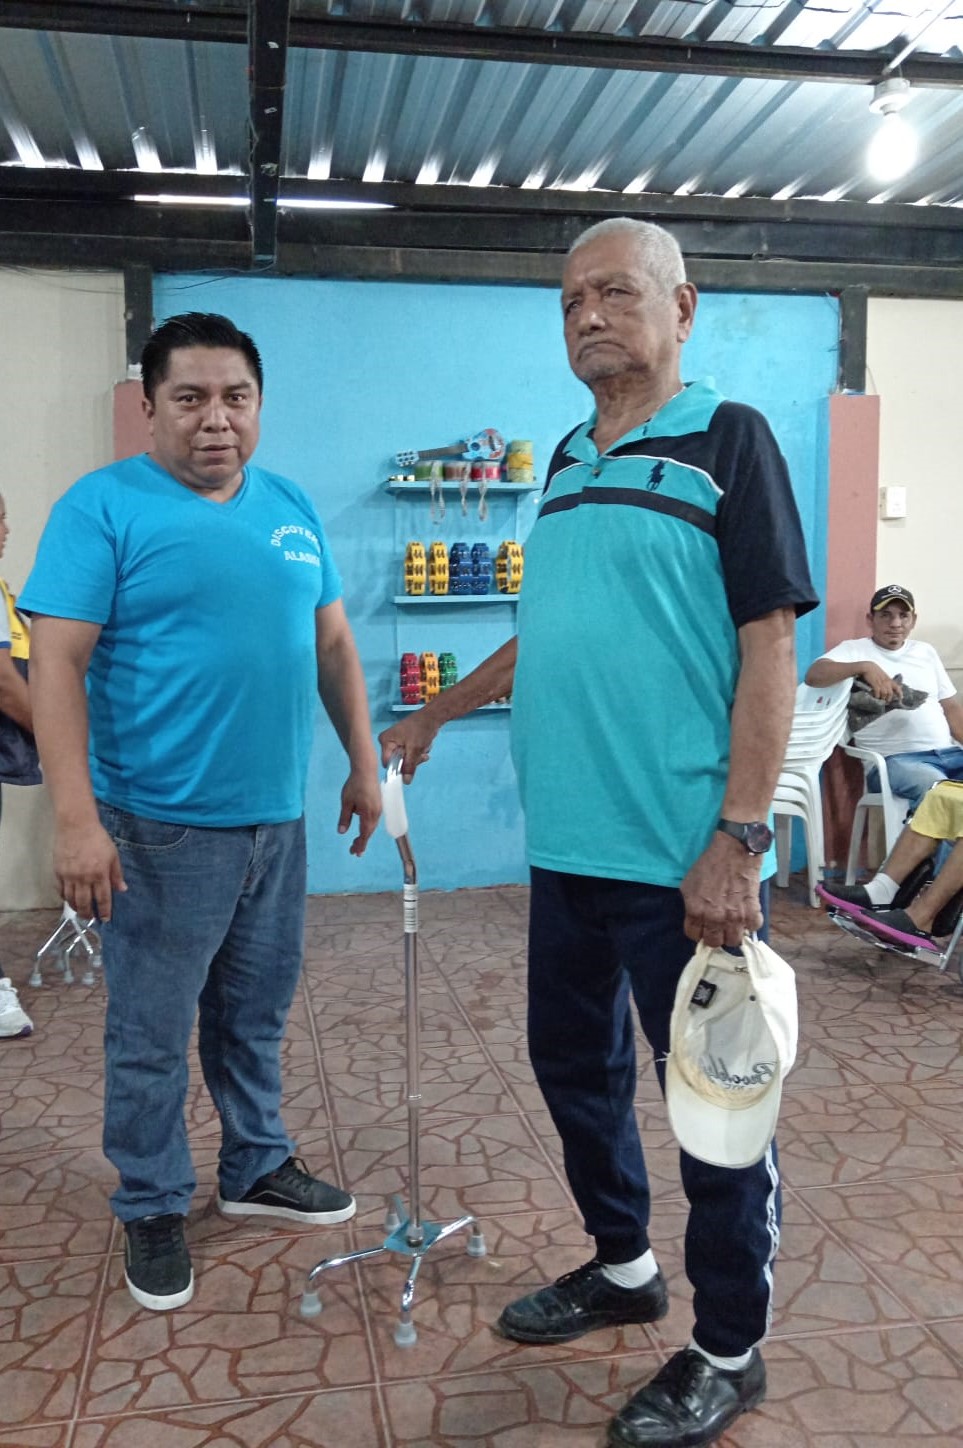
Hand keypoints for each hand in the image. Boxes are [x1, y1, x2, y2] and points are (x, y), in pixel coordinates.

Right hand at [54, 821, 126, 921]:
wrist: (76, 825)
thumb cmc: (97, 838)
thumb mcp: (113, 855)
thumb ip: (117, 874)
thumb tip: (122, 889)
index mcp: (100, 874)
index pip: (103, 899)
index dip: (104, 911)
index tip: (105, 919)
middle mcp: (84, 878)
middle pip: (85, 903)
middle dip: (88, 914)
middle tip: (90, 918)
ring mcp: (69, 876)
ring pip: (71, 899)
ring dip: (76, 908)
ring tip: (80, 911)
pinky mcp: (58, 872)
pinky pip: (60, 890)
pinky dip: (65, 897)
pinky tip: (69, 899)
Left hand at [337, 765, 381, 855]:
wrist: (366, 770)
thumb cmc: (355, 785)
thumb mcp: (346, 802)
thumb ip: (344, 818)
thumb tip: (341, 832)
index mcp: (368, 813)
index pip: (364, 834)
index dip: (360, 844)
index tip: (355, 852)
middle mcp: (376, 813)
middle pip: (369, 832)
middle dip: (362, 842)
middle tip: (354, 851)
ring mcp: (379, 808)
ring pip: (372, 826)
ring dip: (365, 835)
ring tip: (357, 842)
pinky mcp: (379, 804)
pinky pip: (374, 819)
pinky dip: (368, 827)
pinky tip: (363, 828)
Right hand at [378, 711, 439, 782]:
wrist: (432, 716)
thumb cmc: (421, 728)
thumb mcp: (415, 749)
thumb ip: (409, 766)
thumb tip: (406, 781)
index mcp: (385, 741)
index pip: (387, 763)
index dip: (398, 768)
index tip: (409, 768)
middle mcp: (387, 742)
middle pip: (397, 762)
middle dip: (411, 761)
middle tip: (420, 755)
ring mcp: (396, 743)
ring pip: (405, 760)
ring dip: (416, 757)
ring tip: (423, 749)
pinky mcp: (404, 743)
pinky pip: (409, 755)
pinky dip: (417, 753)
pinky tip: (423, 746)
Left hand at [680, 833, 762, 947]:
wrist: (733, 851)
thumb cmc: (709, 864)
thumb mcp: (688, 884)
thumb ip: (690, 905)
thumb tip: (695, 918)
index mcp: (696, 911)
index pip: (694, 936)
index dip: (698, 931)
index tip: (702, 926)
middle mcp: (714, 918)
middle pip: (714, 942)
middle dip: (714, 936)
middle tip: (718, 927)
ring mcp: (735, 917)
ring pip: (733, 941)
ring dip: (732, 933)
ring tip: (733, 924)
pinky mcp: (752, 911)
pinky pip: (753, 928)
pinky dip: (750, 924)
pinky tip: (747, 915)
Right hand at [859, 663, 901, 701]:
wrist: (867, 667)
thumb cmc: (874, 671)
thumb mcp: (883, 675)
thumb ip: (886, 681)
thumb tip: (889, 687)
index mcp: (889, 680)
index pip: (897, 687)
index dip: (900, 693)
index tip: (901, 698)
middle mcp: (886, 682)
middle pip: (890, 693)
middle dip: (888, 699)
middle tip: (886, 701)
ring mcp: (881, 683)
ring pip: (884, 694)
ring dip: (882, 698)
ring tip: (879, 699)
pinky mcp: (875, 684)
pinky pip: (878, 692)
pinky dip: (877, 696)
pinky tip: (875, 696)